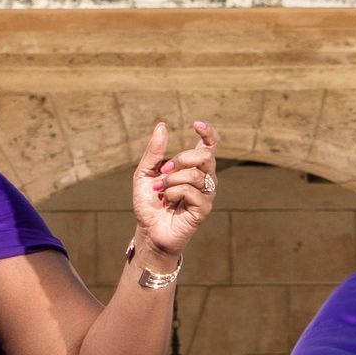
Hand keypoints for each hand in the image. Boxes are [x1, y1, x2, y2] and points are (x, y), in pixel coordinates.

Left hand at [132, 120, 216, 266]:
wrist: (148, 229)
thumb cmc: (149, 202)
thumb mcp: (145, 172)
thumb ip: (154, 151)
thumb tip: (162, 126)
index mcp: (193, 166)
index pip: (210, 145)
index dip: (208, 132)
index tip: (196, 125)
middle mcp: (204, 177)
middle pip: (205, 155)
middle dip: (181, 159)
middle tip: (164, 171)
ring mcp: (206, 193)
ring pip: (195, 174)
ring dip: (172, 180)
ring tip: (161, 190)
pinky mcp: (204, 208)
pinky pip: (192, 191)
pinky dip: (174, 193)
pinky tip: (167, 201)